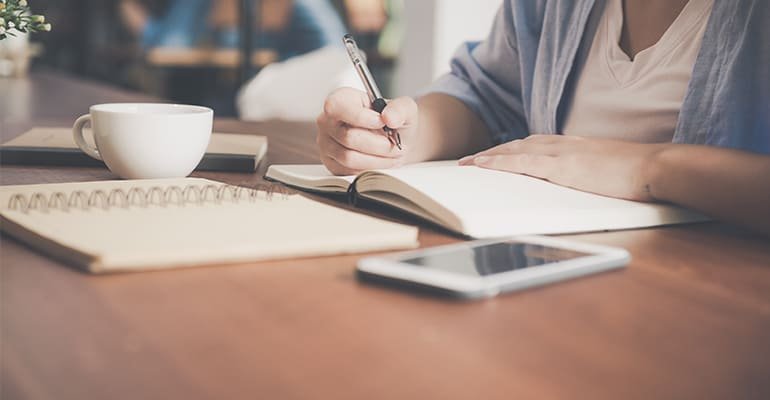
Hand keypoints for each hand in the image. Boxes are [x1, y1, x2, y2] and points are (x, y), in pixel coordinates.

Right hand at [317, 87, 417, 174]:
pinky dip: (370, 169)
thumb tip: (389, 117)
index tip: (382, 123)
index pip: (337, 107)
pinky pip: (349, 171)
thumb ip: (400, 108)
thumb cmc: (393, 122)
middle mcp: (328, 121)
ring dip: (376, 159)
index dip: (361, 117)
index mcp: (341, 100)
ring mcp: (327, 144)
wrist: (394, 141)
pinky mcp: (332, 164)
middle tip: (394, 144)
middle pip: (348, 137)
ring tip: (391, 154)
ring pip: (349, 158)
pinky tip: (380, 161)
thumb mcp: (404, 108)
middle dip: (378, 144)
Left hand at [459, 135, 667, 200]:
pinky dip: (498, 161)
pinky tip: (481, 164)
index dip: (512, 150)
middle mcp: (563, 144)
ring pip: (515, 150)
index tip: (495, 156)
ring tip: (468, 163)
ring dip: (489, 156)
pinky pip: (521, 162)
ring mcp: (561, 153)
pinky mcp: (562, 166)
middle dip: (494, 152)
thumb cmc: (637, 173)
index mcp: (574, 146)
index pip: (535, 145)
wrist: (654, 167)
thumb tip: (580, 183)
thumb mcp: (606, 170)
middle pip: (519, 144)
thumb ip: (588, 172)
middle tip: (470, 160)